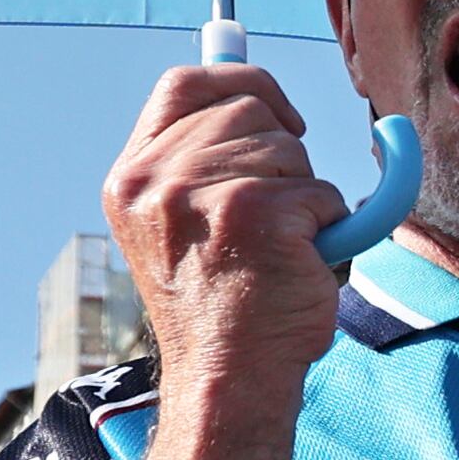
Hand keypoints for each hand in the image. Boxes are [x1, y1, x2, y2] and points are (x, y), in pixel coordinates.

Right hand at [105, 62, 344, 406]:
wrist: (228, 376)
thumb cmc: (222, 302)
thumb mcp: (183, 221)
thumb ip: (202, 158)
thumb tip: (255, 88)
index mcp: (132, 177)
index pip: (184, 84)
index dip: (240, 82)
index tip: (278, 117)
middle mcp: (155, 180)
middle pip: (248, 107)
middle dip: (279, 152)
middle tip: (267, 216)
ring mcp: (201, 194)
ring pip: (289, 148)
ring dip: (303, 193)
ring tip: (275, 246)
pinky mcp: (253, 214)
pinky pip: (322, 191)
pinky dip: (326, 225)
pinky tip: (295, 262)